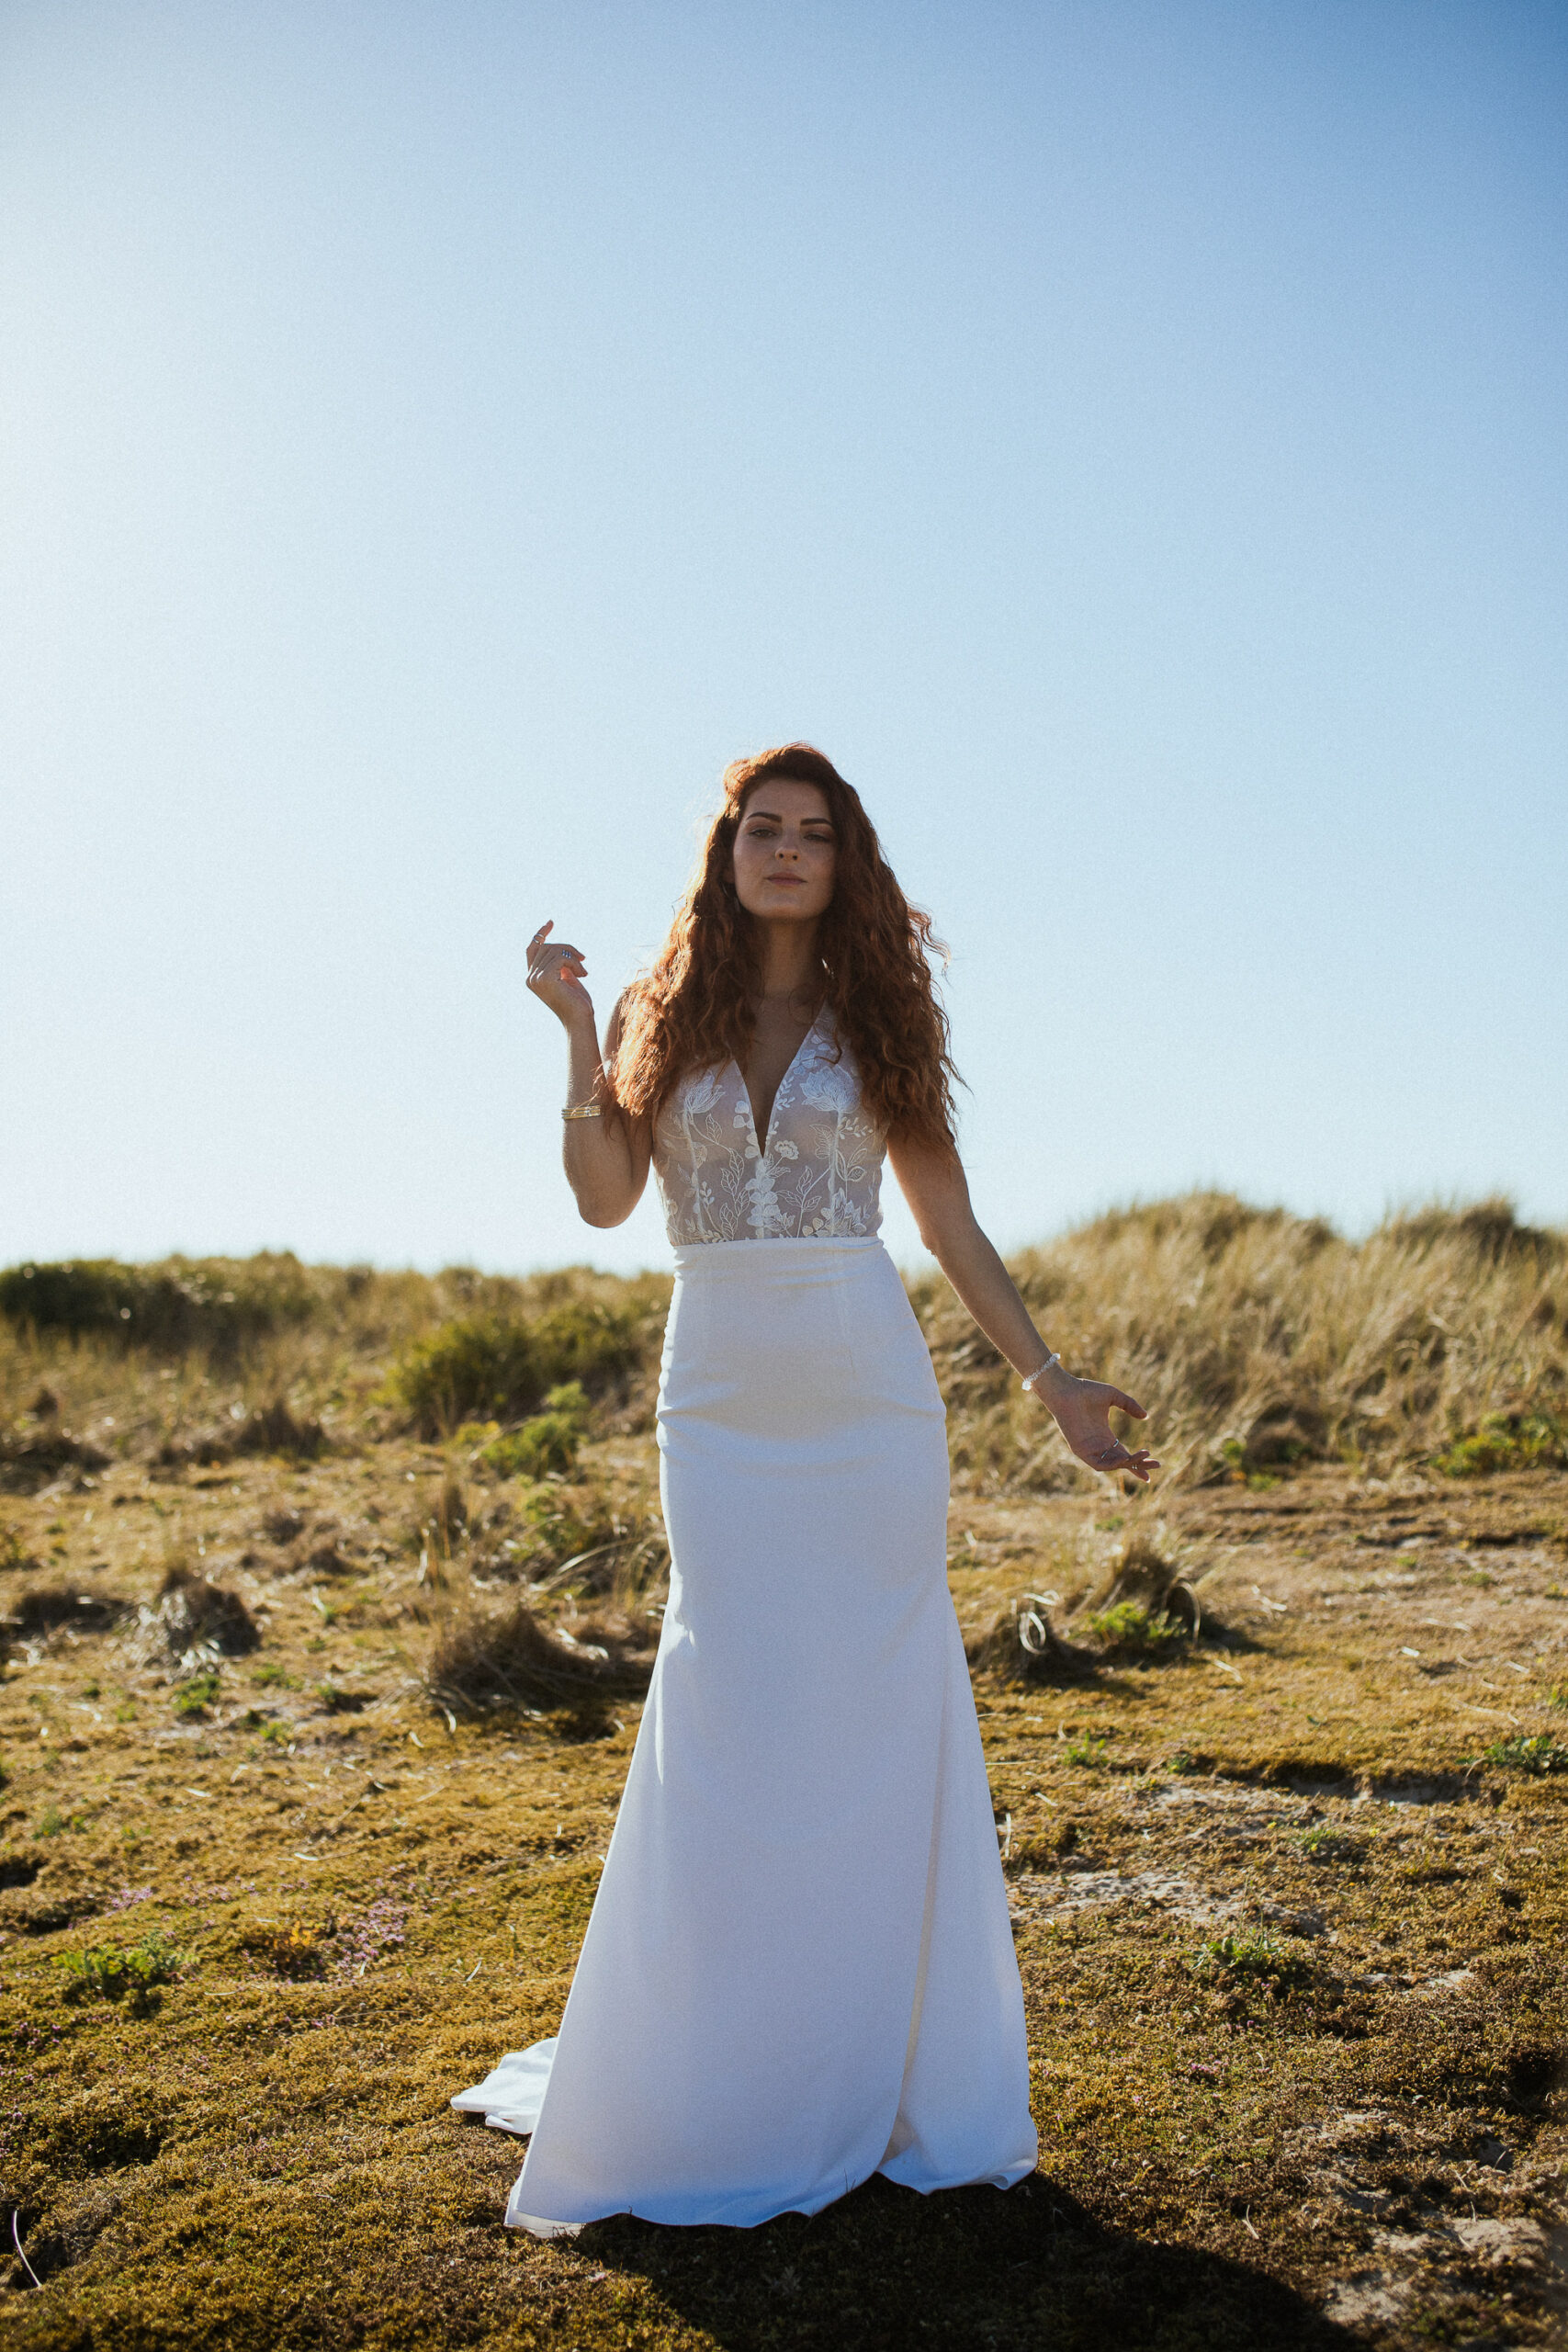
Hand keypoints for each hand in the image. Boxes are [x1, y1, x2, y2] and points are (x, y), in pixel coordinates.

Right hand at [526, 920, 594, 1030]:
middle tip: (583, 959)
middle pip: (547, 946)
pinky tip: (583, 975)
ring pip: (555, 951)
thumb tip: (562, 948)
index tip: (550, 923)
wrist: (579, 1020)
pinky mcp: (545, 978)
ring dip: (573, 958)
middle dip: (567, 949)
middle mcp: (530, 977)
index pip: (532, 949)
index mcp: (532, 978)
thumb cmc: (577, 1002)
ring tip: (583, 972)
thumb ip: (560, 964)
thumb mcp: (567, 978)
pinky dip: (575, 964)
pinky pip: (562, 958)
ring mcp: (535, 978)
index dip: (540, 934)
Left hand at [1037, 1370, 1159, 1483]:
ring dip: (1129, 1463)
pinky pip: (1099, 1464)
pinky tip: (1125, 1459)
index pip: (1124, 1453)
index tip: (1156, 1463)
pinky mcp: (1080, 1451)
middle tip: (1157, 1464)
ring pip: (1113, 1465)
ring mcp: (1089, 1449)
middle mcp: (1098, 1445)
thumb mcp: (1113, 1396)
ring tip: (1144, 1455)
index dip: (1139, 1460)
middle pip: (1122, 1462)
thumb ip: (1129, 1405)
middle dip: (1139, 1465)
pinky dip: (1112, 1465)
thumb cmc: (1086, 1391)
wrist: (1066, 1390)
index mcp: (1105, 1435)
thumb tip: (1145, 1416)